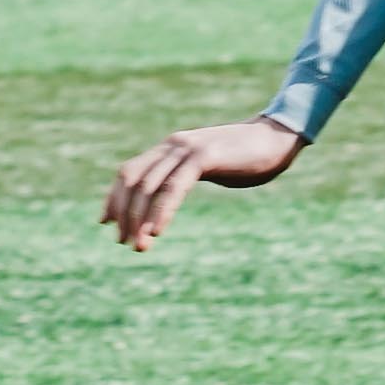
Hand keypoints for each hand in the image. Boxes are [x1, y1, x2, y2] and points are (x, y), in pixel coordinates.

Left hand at [104, 116, 300, 249]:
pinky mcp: (205, 156)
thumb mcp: (207, 167)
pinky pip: (174, 187)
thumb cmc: (245, 158)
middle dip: (125, 214)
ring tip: (139, 245)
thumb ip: (185, 176)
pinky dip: (162, 210)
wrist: (277, 138)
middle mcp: (173, 145)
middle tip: (124, 242)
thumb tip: (167, 198)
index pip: (129, 171)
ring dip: (140, 218)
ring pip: (150, 186)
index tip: (107, 223)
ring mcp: (188, 149)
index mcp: (170, 147)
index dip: (115, 198)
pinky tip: (158, 231)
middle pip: (133, 180)